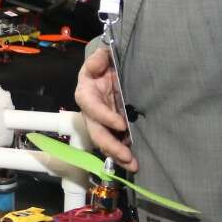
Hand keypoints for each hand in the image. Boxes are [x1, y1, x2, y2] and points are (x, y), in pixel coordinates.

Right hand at [74, 45, 135, 170]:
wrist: (112, 71)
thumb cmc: (106, 64)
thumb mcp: (103, 56)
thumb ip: (99, 59)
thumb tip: (97, 63)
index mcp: (86, 93)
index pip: (92, 107)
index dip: (104, 116)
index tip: (121, 125)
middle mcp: (91, 112)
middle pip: (96, 131)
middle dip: (110, 145)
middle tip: (127, 156)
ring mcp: (101, 122)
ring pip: (104, 141)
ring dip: (117, 154)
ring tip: (133, 165)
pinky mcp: (112, 128)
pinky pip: (115, 142)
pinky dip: (123, 153)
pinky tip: (135, 161)